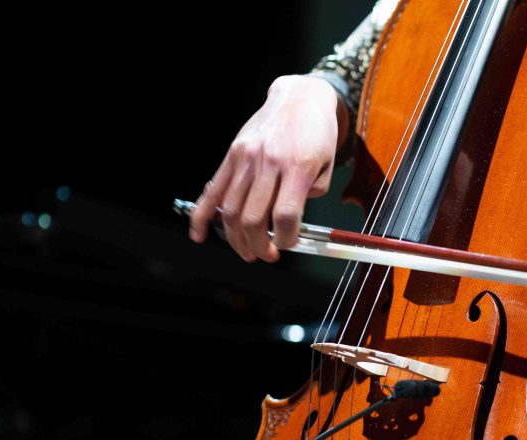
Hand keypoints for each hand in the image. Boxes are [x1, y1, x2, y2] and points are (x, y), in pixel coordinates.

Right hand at [188, 74, 349, 261]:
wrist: (299, 98)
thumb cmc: (316, 132)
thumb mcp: (327, 165)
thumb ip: (311, 194)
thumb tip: (289, 220)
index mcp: (296, 165)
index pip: (285, 215)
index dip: (286, 238)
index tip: (288, 244)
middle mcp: (267, 161)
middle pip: (254, 217)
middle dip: (260, 245)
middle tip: (268, 255)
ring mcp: (245, 158)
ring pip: (232, 210)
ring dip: (237, 239)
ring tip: (248, 252)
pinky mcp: (231, 155)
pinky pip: (213, 190)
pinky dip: (202, 216)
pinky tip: (198, 234)